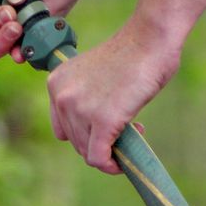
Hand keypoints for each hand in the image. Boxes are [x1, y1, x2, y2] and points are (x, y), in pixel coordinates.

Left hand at [47, 17, 179, 174]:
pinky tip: (124, 162)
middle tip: (129, 129)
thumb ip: (86, 100)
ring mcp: (79, 109)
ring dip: (110, 152)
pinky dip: (111, 166)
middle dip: (100, 142)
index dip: (85, 133)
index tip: (107, 127)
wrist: (149, 40)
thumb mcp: (93, 76)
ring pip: (87, 152)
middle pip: (75, 142)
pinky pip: (98, 158)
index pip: (62, 127)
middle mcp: (61, 97)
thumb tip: (96, 135)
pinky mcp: (101, 121)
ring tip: (135, 133)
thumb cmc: (131, 54)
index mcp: (56, 84)